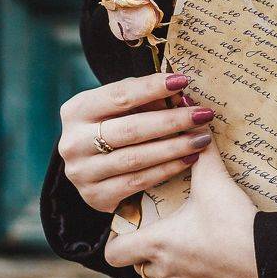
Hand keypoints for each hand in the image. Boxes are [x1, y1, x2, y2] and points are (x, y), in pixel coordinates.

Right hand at [58, 71, 215, 213]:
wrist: (92, 166)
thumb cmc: (113, 126)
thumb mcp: (120, 107)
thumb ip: (144, 99)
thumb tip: (178, 95)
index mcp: (77, 111)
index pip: (119, 96)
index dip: (152, 87)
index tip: (182, 81)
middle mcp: (73, 142)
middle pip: (130, 130)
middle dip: (172, 121)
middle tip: (203, 115)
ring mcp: (82, 173)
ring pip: (136, 159)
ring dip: (174, 148)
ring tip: (202, 139)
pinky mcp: (95, 196)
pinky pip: (138, 182)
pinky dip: (166, 170)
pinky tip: (188, 160)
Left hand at [103, 127, 261, 277]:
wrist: (270, 262)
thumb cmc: (234, 223)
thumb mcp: (214, 182)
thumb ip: (199, 151)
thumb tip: (188, 110)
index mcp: (157, 244)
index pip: (113, 252)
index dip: (118, 239)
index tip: (133, 225)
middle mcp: (166, 271)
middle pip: (143, 265)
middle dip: (153, 247)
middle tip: (171, 226)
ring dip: (180, 262)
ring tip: (201, 239)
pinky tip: (223, 258)